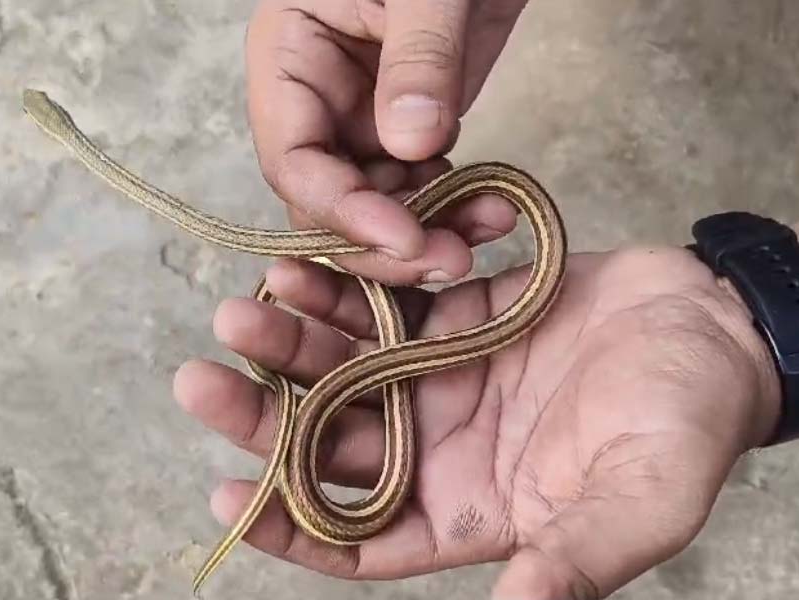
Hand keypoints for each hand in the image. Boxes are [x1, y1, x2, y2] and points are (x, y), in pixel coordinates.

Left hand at [174, 244, 780, 598]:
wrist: (713, 331)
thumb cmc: (686, 426)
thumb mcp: (638, 503)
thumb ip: (573, 558)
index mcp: (469, 510)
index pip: (360, 535)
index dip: (291, 523)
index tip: (229, 497)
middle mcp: (440, 446)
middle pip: (331, 440)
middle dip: (264, 414)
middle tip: (203, 378)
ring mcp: (442, 377)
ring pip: (345, 365)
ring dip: (293, 341)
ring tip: (246, 308)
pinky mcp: (455, 315)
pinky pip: (385, 303)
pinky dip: (347, 286)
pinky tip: (306, 263)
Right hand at [245, 0, 528, 284]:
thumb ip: (419, 55)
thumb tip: (411, 145)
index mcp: (290, 57)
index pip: (293, 159)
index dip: (340, 211)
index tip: (402, 239)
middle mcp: (317, 99)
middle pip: (329, 201)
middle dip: (383, 240)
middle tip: (447, 260)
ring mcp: (363, 117)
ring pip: (376, 206)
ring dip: (425, 233)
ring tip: (485, 232)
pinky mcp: (410, 126)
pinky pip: (418, 187)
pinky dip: (451, 208)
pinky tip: (491, 210)